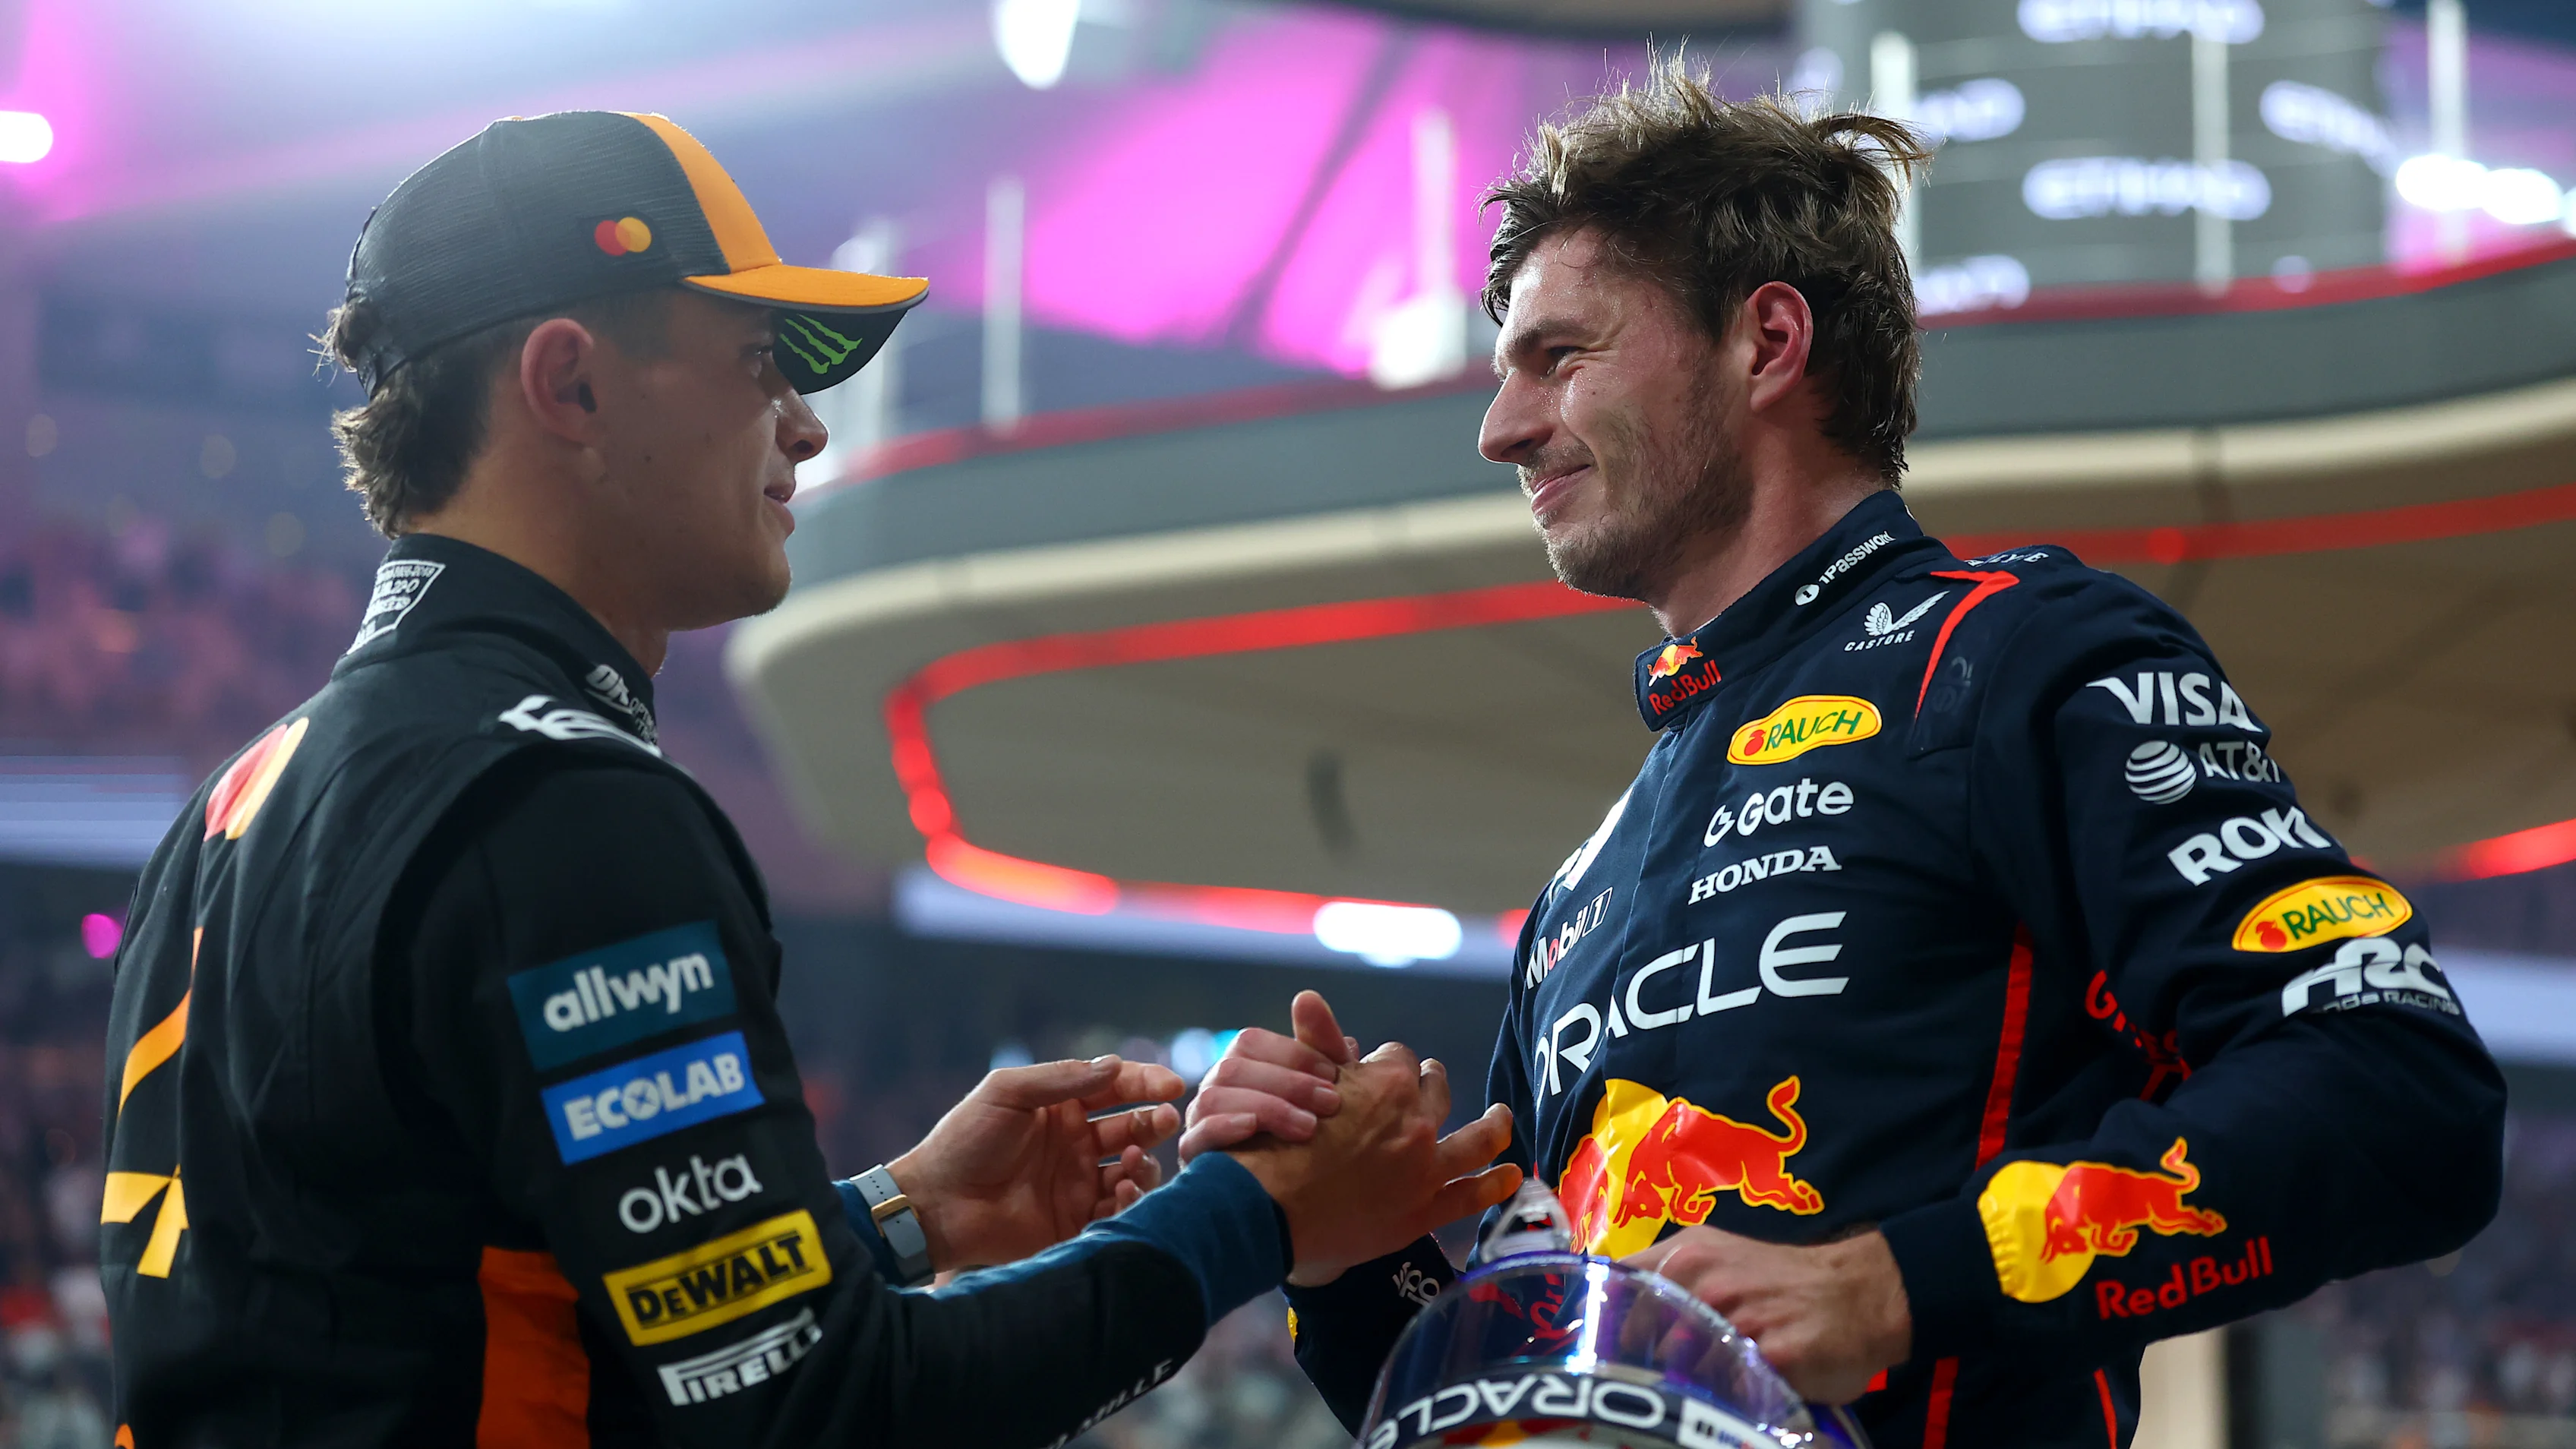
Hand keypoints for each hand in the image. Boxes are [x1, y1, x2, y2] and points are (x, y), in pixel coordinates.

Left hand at [888, 1056, 1182, 1271]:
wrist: (936, 1205)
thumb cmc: (964, 1141)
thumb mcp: (1007, 1093)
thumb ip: (1060, 1079)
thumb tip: (1115, 1065)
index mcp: (1060, 1108)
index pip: (1115, 1088)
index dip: (1146, 1084)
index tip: (1172, 1086)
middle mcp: (1075, 1144)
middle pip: (1131, 1128)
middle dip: (1153, 1122)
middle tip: (1165, 1121)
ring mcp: (1077, 1183)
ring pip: (1132, 1169)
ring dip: (1142, 1161)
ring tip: (1132, 1160)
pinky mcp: (1075, 1221)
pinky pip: (1116, 1210)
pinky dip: (1128, 1199)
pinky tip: (1121, 1189)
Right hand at [1181, 989, 1355, 1160]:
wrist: (1302, 1201)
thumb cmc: (1315, 1136)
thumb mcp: (1325, 1089)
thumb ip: (1321, 1046)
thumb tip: (1306, 997)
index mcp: (1241, 1067)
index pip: (1251, 1043)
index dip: (1293, 1054)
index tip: (1335, 1075)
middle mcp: (1215, 1090)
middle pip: (1233, 1068)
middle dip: (1287, 1083)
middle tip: (1331, 1105)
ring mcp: (1200, 1123)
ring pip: (1212, 1098)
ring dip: (1265, 1108)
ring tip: (1308, 1128)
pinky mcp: (1196, 1160)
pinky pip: (1195, 1138)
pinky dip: (1224, 1128)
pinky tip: (1255, 1131)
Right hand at [1226, 1040, 1520, 1285]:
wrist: (1266, 1210)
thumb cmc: (1273, 1141)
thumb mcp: (1295, 1080)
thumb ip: (1314, 1039)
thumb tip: (1308, 996)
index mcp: (1387, 1083)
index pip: (1398, 1058)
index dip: (1388, 1063)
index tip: (1377, 1069)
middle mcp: (1416, 1122)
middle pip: (1437, 1092)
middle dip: (1434, 1083)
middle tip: (1434, 1080)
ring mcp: (1424, 1169)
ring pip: (1476, 1140)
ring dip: (1492, 1125)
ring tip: (1502, 1117)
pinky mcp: (1421, 1212)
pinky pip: (1470, 1195)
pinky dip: (1495, 1183)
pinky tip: (1513, 1174)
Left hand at [1623, 1226, 1911, 1404]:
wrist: (1859, 1295)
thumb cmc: (1781, 1281)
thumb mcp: (1718, 1259)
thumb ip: (1668, 1277)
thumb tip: (1611, 1305)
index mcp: (1689, 1255)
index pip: (1622, 1286)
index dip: (1605, 1317)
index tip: (1599, 1342)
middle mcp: (1708, 1283)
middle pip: (1643, 1338)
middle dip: (1642, 1362)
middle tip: (1652, 1379)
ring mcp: (1740, 1321)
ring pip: (1683, 1369)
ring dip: (1686, 1386)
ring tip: (1699, 1390)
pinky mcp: (1774, 1359)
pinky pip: (1730, 1392)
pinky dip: (1727, 1400)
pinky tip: (1735, 1397)